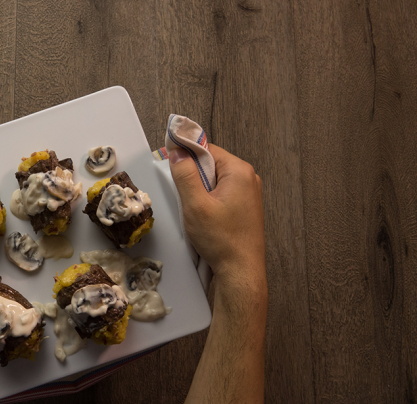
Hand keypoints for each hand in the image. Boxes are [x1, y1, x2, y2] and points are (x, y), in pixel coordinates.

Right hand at [169, 144, 264, 287]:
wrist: (240, 272)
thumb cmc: (222, 241)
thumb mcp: (195, 205)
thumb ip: (185, 175)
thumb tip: (177, 152)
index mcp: (239, 171)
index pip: (207, 150)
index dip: (187, 156)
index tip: (171, 166)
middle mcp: (248, 179)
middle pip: (211, 165)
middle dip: (194, 178)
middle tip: (187, 198)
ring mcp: (248, 194)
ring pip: (214, 181)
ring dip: (200, 192)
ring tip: (197, 212)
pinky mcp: (245, 207)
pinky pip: (221, 194)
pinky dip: (209, 202)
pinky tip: (205, 218)